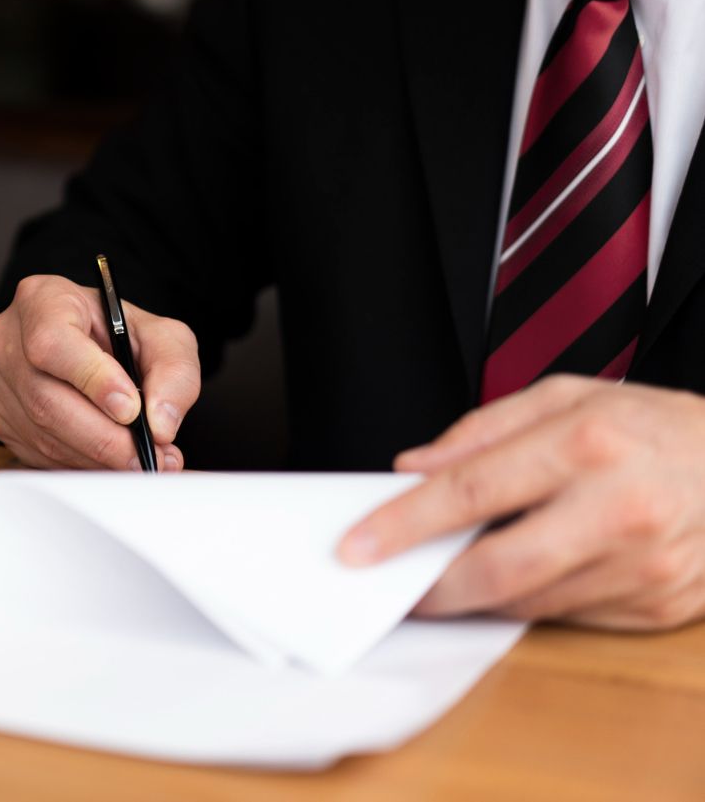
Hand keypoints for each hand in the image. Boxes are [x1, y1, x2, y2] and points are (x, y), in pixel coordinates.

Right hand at [0, 274, 200, 471]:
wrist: (91, 343)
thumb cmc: (119, 332)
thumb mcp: (162, 335)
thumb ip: (173, 371)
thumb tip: (160, 423)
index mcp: (42, 299)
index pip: (52, 343)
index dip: (92, 380)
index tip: (131, 410)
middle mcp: (8, 337)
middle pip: (45, 398)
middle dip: (103, 437)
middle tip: (147, 455)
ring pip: (42, 433)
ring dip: (96, 457)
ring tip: (140, 459)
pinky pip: (36, 453)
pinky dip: (79, 463)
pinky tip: (109, 459)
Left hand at [338, 375, 704, 629]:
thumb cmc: (653, 426)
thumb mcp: (567, 396)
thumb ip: (482, 432)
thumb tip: (412, 469)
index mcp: (587, 443)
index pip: (470, 491)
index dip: (403, 523)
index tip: (357, 546)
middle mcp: (618, 508)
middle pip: (496, 568)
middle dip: (429, 585)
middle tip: (387, 585)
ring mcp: (643, 566)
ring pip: (528, 603)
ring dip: (471, 598)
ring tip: (439, 578)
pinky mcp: (658, 606)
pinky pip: (567, 618)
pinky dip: (525, 604)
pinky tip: (508, 582)